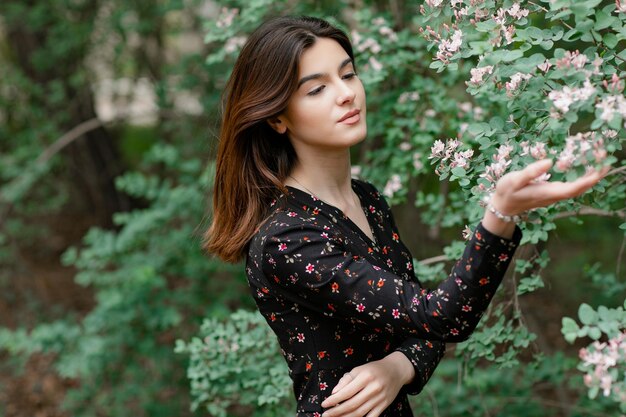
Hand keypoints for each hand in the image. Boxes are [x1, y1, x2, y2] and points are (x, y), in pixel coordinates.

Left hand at [320, 352, 413, 416]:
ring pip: (360, 413)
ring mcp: (379, 399)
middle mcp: (373, 389)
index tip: (324, 404)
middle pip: (352, 405)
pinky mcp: (384, 406)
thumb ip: (346, 380)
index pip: (347, 392)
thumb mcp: (359, 369)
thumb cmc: (375, 369)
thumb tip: (334, 392)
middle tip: (326, 415)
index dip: (334, 400)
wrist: (396, 371)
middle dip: (337, 412)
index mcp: (365, 377)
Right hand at [482, 159, 607, 237]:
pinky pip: (572, 186)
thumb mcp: (513, 180)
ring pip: (577, 188)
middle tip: (607, 160)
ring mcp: (554, 195)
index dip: (588, 180)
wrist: (502, 206)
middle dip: (595, 176)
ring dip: (591, 176)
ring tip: (601, 161)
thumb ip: (530, 171)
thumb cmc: (506, 192)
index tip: (600, 169)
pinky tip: (585, 168)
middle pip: (580, 188)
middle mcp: (554, 196)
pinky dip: (582, 177)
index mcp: (546, 193)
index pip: (573, 188)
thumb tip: (550, 161)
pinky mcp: (553, 192)